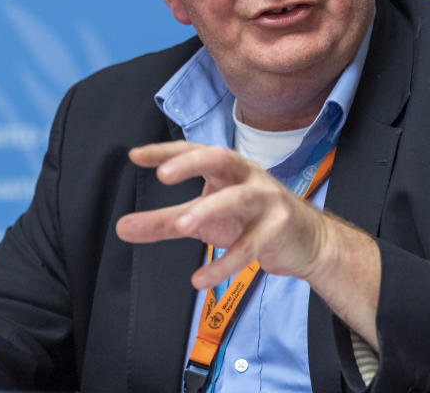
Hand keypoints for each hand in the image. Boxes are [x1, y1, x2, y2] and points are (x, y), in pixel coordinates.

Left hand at [116, 141, 332, 289]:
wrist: (307, 242)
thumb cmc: (251, 223)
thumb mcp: (204, 222)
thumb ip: (164, 222)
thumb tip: (122, 228)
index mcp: (228, 169)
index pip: (194, 151)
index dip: (166, 152)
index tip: (135, 156)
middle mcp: (248, 176)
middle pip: (221, 158)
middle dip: (192, 163)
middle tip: (163, 176)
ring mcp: (267, 200)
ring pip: (237, 199)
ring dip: (209, 209)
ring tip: (181, 226)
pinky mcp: (279, 228)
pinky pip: (250, 245)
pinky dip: (225, 263)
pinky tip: (200, 279)